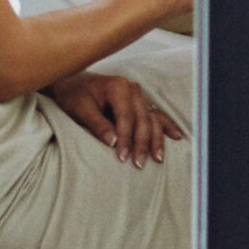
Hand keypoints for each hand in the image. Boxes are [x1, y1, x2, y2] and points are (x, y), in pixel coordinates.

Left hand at [52, 71, 184, 168]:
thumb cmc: (73, 95)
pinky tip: (176, 137)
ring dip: (155, 139)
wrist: (72, 84)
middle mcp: (132, 89)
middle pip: (142, 119)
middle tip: (138, 164)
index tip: (122, 156)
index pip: (126, 116)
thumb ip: (97, 124)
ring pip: (151, 119)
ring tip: (157, 158)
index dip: (126, 137)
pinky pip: (155, 115)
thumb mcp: (79, 108)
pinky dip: (166, 126)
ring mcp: (138, 96)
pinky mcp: (139, 103)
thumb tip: (112, 141)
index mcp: (118, 86)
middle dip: (141, 143)